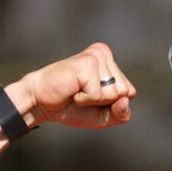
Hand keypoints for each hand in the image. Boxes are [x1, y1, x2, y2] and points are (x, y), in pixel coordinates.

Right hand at [10, 42, 136, 128]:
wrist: (41, 104)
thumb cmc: (71, 107)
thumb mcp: (102, 116)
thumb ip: (121, 113)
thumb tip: (126, 100)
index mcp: (110, 62)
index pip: (130, 92)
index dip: (112, 104)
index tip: (92, 97)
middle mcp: (104, 54)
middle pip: (125, 92)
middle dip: (104, 102)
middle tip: (82, 93)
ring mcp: (96, 57)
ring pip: (114, 93)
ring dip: (93, 100)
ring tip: (76, 90)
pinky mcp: (88, 64)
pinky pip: (98, 94)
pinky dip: (84, 99)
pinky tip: (72, 89)